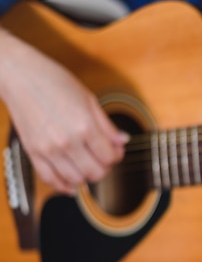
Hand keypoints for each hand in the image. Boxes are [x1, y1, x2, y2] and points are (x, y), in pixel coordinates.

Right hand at [0, 28, 127, 194]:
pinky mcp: (33, 152)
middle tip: (103, 158)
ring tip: (87, 165)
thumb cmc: (53, 81)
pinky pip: (50, 179)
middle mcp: (67, 141)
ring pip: (76, 180)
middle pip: (96, 172)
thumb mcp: (89, 99)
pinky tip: (71, 183)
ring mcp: (48, 149)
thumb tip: (123, 141)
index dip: (117, 155)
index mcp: (84, 126)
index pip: (110, 157)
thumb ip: (107, 125)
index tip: (115, 150)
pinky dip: (63, 185)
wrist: (19, 75)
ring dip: (86, 176)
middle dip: (104, 168)